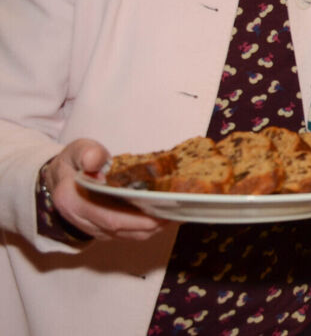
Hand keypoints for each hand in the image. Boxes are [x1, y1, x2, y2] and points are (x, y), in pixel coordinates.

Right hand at [42, 139, 166, 240]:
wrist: (59, 178)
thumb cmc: (73, 162)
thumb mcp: (77, 150)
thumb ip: (87, 153)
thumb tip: (96, 160)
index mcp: (71, 200)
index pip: (104, 215)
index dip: (132, 218)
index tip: (157, 212)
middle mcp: (80, 219)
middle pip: (118, 229)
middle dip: (149, 224)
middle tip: (176, 212)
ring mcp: (91, 227)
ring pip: (124, 235)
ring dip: (151, 229)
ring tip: (176, 214)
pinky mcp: (101, 230)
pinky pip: (125, 234)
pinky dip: (146, 229)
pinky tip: (164, 217)